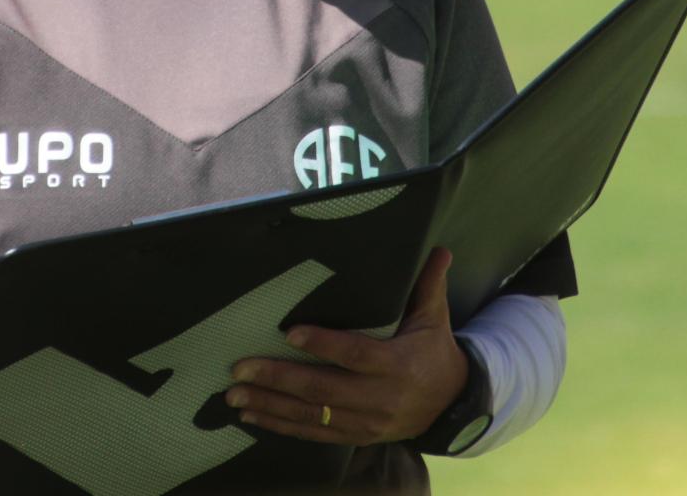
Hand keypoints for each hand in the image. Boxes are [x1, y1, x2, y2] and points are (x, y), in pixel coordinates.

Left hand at [225, 248, 467, 445]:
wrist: (452, 405)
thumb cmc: (434, 351)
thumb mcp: (434, 318)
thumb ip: (430, 284)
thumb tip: (440, 249)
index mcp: (397, 365)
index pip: (355, 353)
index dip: (323, 344)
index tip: (289, 333)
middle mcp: (380, 398)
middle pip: (322, 388)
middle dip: (277, 378)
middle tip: (240, 367)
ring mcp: (365, 423)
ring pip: (311, 414)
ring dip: (270, 405)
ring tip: (234, 394)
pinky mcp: (356, 437)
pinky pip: (313, 433)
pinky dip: (281, 426)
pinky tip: (253, 416)